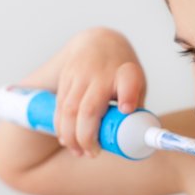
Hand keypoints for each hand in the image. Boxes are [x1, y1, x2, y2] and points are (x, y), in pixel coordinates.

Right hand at [53, 28, 145, 157]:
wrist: (98, 41)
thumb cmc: (121, 69)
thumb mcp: (136, 81)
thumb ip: (134, 105)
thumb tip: (135, 139)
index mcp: (125, 73)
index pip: (129, 80)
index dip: (128, 95)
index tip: (127, 109)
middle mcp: (100, 74)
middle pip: (88, 109)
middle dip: (86, 137)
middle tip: (92, 153)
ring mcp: (79, 75)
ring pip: (68, 110)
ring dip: (70, 136)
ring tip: (78, 152)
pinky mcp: (65, 79)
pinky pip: (59, 107)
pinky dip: (61, 127)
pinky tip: (66, 140)